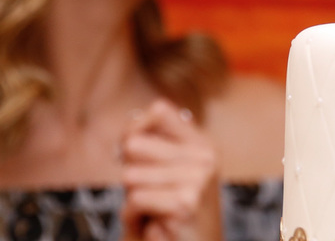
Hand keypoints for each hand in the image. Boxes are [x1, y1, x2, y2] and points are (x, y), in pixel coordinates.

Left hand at [121, 99, 221, 240]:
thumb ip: (150, 146)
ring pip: (131, 176)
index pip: (159, 111)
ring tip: (154, 210)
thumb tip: (129, 135)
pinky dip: (134, 217)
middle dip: (131, 172)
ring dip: (132, 199)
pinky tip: (154, 224)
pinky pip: (134, 200)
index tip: (133, 154)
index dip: (134, 130)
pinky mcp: (184, 203)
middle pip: (135, 145)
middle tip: (151, 193)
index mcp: (202, 143)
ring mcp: (198, 179)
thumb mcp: (164, 173)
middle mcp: (206, 156)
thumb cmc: (169, 215)